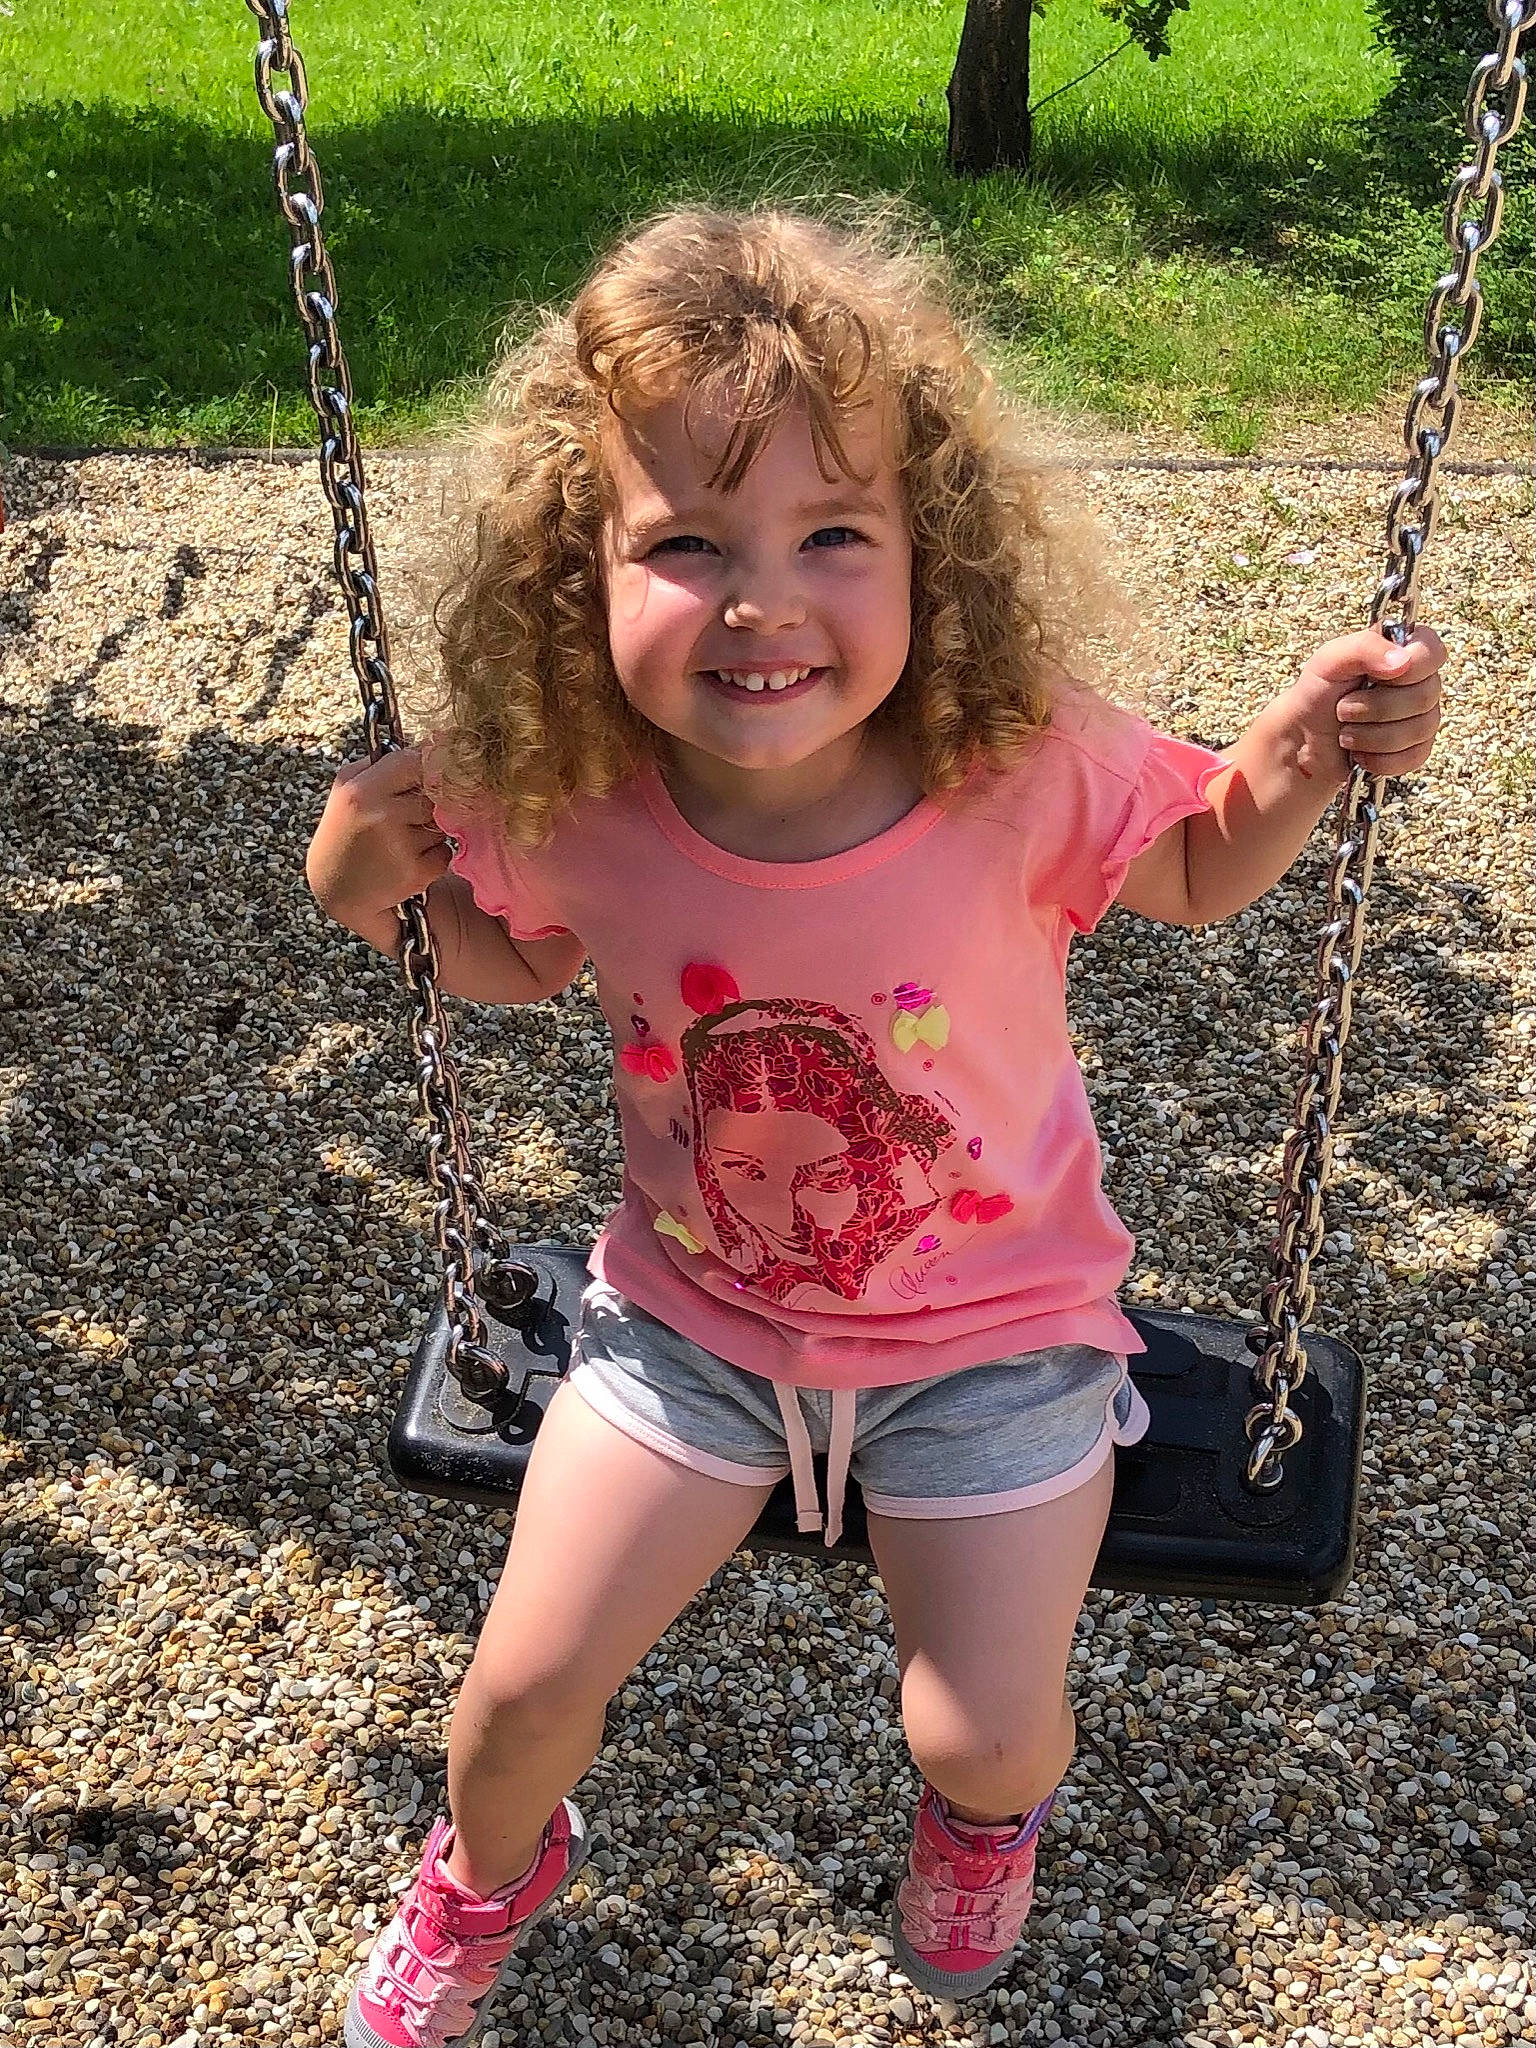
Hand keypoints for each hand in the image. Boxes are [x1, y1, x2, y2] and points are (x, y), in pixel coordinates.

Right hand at [305, 744, 453, 929]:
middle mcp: (382, 816)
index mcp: (362, 790)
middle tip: (412, 812)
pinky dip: (435, 855)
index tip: (430, 772)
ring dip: (434, 828)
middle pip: (437, 792)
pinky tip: (409, 859)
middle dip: (432, 799)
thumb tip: (431, 745)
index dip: (429, 764)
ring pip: (444, 822)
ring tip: (404, 837)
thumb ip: (383, 764)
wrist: (335, 889)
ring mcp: (401, 846)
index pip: (416, 760)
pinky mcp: (416, 873)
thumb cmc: (345, 831)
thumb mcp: (347, 788)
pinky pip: (445, 851)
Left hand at [1280, 625, 1445, 786]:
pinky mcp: (1416, 751)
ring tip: (1346, 731)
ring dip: (1369, 736)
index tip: (1376, 677)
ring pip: (1417, 731)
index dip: (1408, 668)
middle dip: (1372, 708)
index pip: (1432, 652)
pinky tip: (1359, 752)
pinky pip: (1411, 758)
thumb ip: (1365, 648)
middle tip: (1343, 708)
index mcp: (1406, 650)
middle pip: (1424, 697)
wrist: (1305, 739)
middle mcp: (1421, 682)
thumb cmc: (1318, 693)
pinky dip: (1377, 759)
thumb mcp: (1330, 660)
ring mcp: (1423, 718)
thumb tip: (1402, 661)